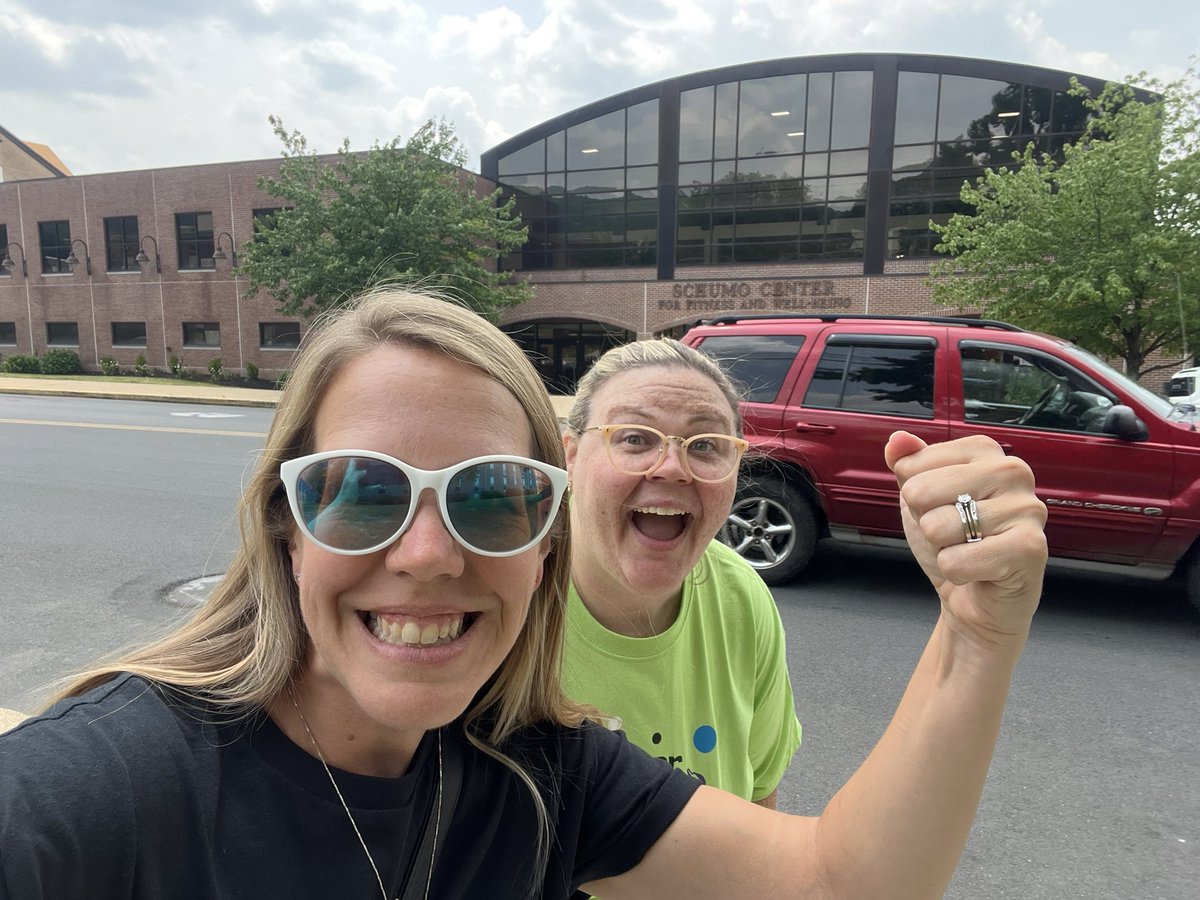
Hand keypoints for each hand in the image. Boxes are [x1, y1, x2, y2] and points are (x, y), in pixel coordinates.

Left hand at [884, 432, 1047, 647]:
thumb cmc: (953, 544)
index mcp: (984, 450)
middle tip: (955, 536)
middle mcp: (1012, 471)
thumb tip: (898, 440)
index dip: (915, 498)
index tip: (943, 510)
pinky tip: (979, 572)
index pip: (911, 465)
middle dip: (926, 524)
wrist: (975, 599)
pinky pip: (956, 560)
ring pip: (937, 527)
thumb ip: (908, 464)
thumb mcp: (920, 498)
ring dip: (943, 549)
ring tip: (969, 550)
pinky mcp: (1031, 547)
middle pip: (921, 493)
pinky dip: (956, 572)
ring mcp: (1026, 507)